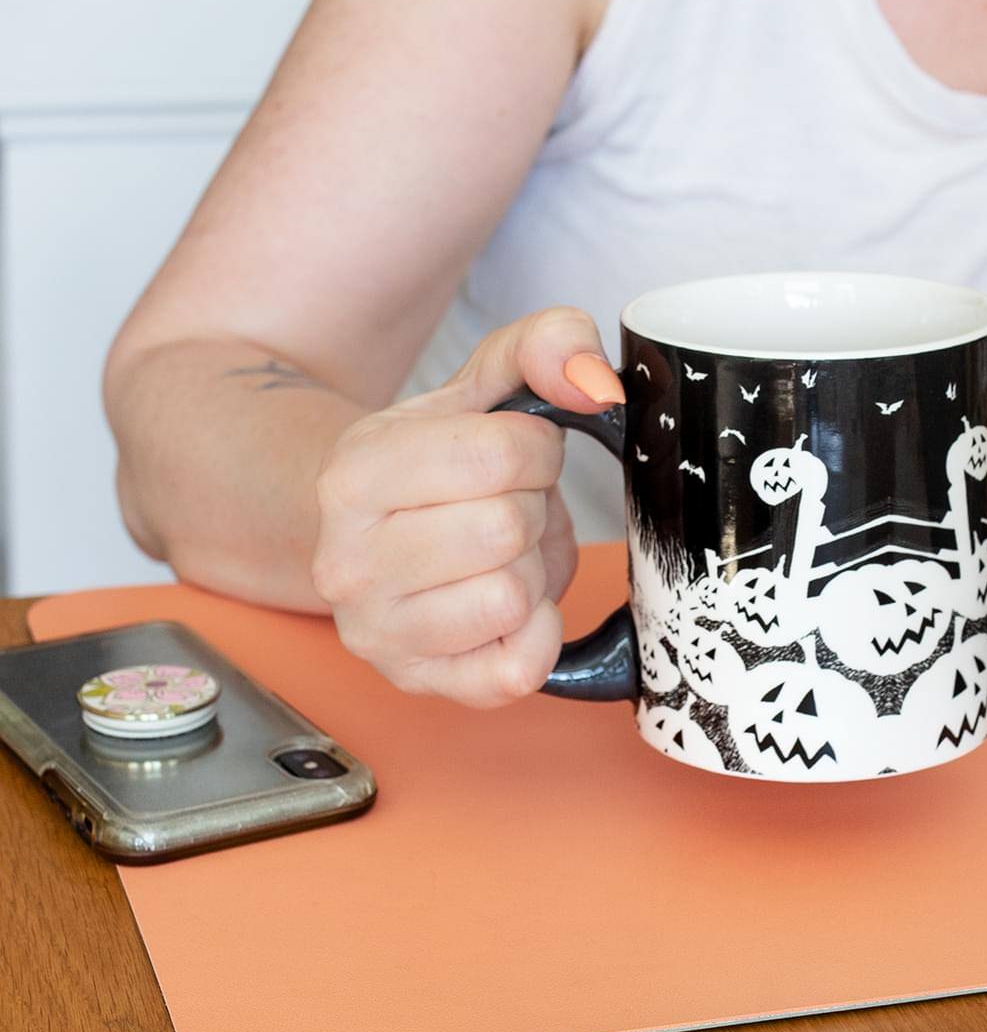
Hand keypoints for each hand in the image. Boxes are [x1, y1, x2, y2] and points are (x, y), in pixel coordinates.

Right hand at [310, 306, 624, 707]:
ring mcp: (379, 632)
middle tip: (506, 509)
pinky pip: (519, 669)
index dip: (535, 452)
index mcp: (355, 474)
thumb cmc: (434, 468)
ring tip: (500, 556)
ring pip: (511, 598)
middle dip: (530, 512)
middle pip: (507, 528)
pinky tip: (510, 606)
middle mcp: (348, 561)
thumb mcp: (481, 389)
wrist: (373, 537)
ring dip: (530, 573)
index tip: (514, 457)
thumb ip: (545, 348)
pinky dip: (537, 634)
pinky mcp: (424, 683)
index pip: (500, 453)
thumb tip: (593, 379)